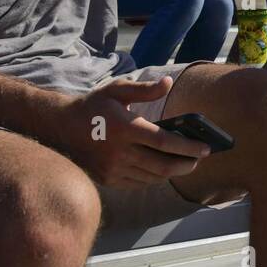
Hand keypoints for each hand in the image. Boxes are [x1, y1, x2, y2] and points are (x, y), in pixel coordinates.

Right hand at [58, 76, 208, 187]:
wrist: (61, 127)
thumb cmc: (95, 105)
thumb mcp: (118, 90)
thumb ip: (145, 89)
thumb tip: (168, 82)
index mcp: (125, 128)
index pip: (164, 142)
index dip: (188, 147)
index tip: (206, 148)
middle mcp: (119, 152)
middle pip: (163, 165)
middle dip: (186, 164)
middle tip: (199, 159)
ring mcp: (113, 169)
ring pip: (152, 177)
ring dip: (172, 172)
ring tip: (185, 163)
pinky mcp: (108, 179)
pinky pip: (139, 183)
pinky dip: (155, 178)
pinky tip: (163, 169)